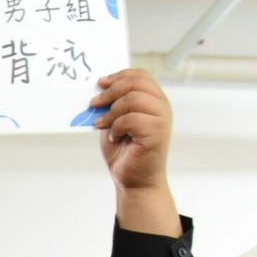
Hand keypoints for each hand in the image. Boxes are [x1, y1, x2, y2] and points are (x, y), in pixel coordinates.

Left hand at [92, 68, 173, 195]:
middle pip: (137, 83)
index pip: (141, 76)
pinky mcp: (157, 133)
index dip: (119, 75)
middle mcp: (162, 107)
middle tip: (94, 103)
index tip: (100, 83)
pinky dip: (117, 126)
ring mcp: (161, 119)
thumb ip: (113, 104)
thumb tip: (98, 88)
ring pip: (133, 99)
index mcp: (154, 101)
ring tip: (102, 125)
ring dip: (112, 111)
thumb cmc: (125, 152)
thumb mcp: (115, 121)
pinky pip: (132, 119)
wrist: (134, 181)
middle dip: (111, 91)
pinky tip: (114, 137)